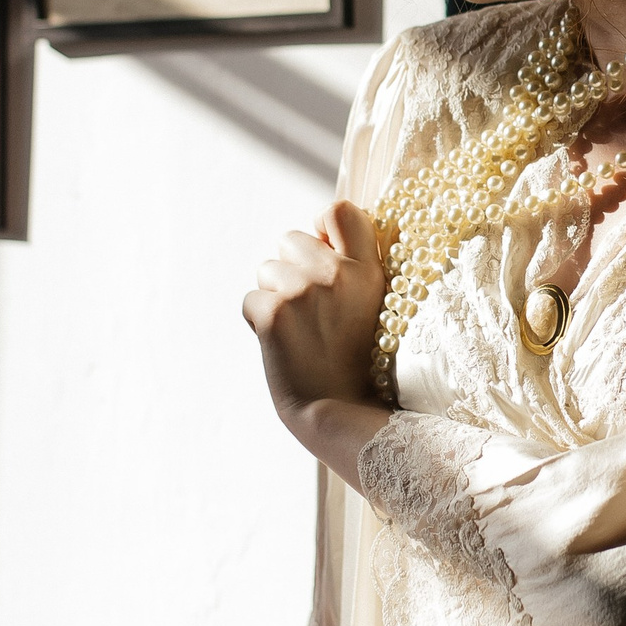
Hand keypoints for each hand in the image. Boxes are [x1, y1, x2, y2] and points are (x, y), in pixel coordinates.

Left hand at [244, 200, 385, 424]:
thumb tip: (321, 235)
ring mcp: (303, 292)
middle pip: (290, 239)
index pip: (339, 211)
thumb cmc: (357, 364)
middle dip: (292, 267)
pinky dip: (258, 321)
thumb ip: (356, 270)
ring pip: (266, 270)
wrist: (339, 413)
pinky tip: (282, 344)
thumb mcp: (375, 309)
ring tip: (299, 330)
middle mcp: (338, 274)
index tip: (325, 249)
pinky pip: (250, 301)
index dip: (324, 224)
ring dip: (274, 295)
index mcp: (369, 271)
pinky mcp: (273, 314)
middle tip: (311, 309)